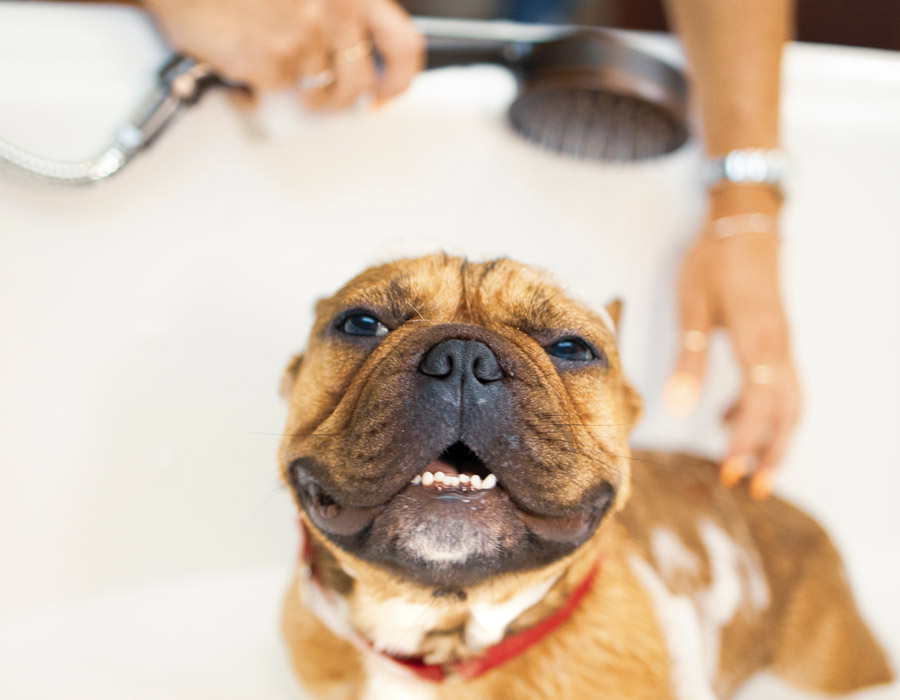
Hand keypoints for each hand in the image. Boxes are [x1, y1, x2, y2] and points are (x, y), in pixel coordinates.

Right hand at [143, 0, 423, 108]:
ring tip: (274, 66)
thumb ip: (338, 12)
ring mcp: (304, 37)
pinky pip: (277, 95)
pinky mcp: (272, 62)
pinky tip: (242, 60)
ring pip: (318, 94)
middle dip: (343, 98)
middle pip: (360, 82)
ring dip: (299, 92)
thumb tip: (358, 52)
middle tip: (326, 96)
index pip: (404, 46)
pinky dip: (257, 88)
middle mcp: (335, 9)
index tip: (386, 92)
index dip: (399, 80)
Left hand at [664, 186, 801, 498]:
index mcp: (758, 341)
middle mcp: (779, 348)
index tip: (731, 472)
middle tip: (754, 488)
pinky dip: (763, 410)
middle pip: (786, 412)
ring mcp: (782, 344)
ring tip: (753, 469)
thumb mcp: (693, 305)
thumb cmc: (715, 260)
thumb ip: (688, 357)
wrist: (745, 222)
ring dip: (774, 437)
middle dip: (771, 452)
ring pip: (788, 402)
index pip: (760, 405)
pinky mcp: (776, 339)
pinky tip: (728, 419)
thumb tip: (676, 406)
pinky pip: (779, 384)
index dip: (748, 442)